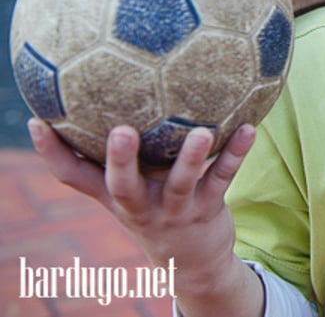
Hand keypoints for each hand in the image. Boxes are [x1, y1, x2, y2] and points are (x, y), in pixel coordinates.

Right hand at [28, 119, 264, 315]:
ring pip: (180, 184)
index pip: (73, 177)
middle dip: (120, 160)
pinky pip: (223, 178)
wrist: (193, 263)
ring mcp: (174, 210)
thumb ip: (114, 155)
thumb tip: (106, 97)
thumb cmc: (155, 209)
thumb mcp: (128, 190)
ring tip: (200, 132)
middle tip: (121, 130)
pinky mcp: (207, 210)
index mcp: (115, 196)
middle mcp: (139, 205)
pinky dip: (236, 153)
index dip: (51, 153)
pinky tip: (249, 128)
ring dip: (191, 158)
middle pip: (122, 186)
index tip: (38, 122)